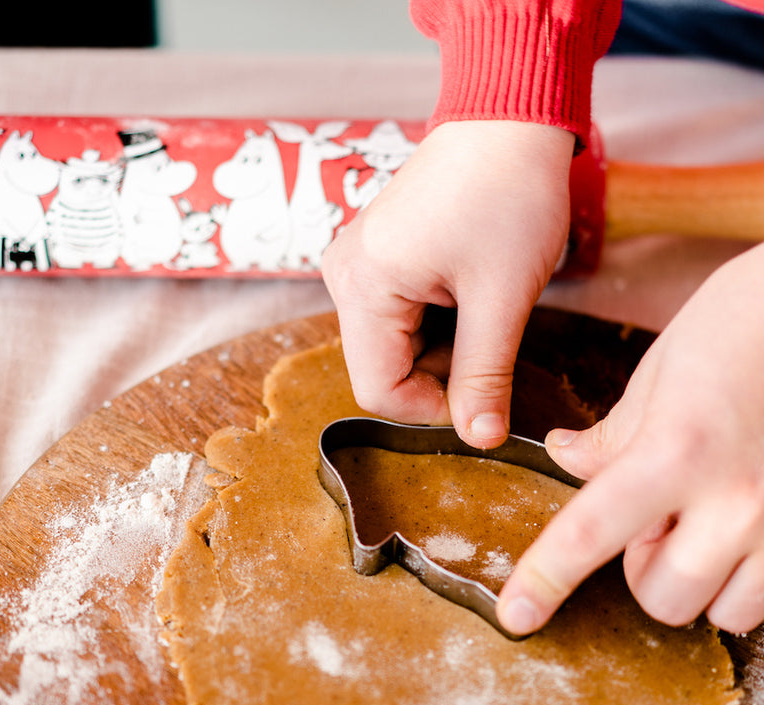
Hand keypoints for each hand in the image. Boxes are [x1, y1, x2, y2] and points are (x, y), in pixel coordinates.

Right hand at [321, 120, 575, 447]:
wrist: (507, 119)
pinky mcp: (373, 255)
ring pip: (391, 343)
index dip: (431, 408)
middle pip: (381, 367)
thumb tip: (481, 439)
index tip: (484, 395)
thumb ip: (485, 374)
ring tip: (483, 301)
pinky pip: (395, 313)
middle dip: (439, 370)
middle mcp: (343, 276)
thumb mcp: (503, 297)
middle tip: (492, 335)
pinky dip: (435, 319)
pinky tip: (467, 286)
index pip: (377, 389)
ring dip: (441, 343)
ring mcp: (355, 263)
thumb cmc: (507, 195)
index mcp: (362, 286)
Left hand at [498, 246, 763, 635]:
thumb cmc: (742, 325)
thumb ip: (612, 436)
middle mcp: (735, 501)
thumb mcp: (659, 375)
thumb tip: (565, 458)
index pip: (589, 534)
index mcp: (674, 453)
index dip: (544, 581)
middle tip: (659, 517)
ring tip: (710, 521)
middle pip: (661, 597)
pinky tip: (749, 528)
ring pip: (724, 613)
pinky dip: (751, 578)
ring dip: (704, 581)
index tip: (515, 616)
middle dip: (645, 569)